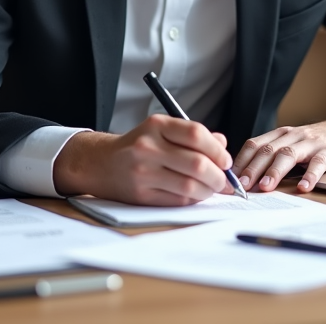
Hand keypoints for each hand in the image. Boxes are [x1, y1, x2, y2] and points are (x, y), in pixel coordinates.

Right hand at [53, 115, 235, 205]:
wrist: (100, 163)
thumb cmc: (137, 146)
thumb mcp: (161, 130)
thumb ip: (192, 135)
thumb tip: (223, 144)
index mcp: (156, 125)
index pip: (196, 134)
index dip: (217, 150)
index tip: (226, 160)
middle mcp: (148, 147)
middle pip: (197, 163)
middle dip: (218, 175)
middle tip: (224, 180)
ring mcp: (143, 172)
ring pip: (189, 186)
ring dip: (208, 190)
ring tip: (211, 188)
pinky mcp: (141, 195)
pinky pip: (177, 200)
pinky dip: (193, 199)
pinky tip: (195, 195)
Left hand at [232, 119, 325, 193]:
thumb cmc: (316, 144)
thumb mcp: (292, 145)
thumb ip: (273, 157)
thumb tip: (246, 180)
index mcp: (280, 135)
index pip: (255, 145)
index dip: (241, 162)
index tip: (230, 180)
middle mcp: (293, 136)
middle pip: (268, 150)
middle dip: (253, 168)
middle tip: (242, 186)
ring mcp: (311, 143)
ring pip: (289, 154)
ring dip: (275, 171)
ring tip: (266, 186)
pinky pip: (318, 163)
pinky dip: (310, 176)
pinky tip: (303, 187)